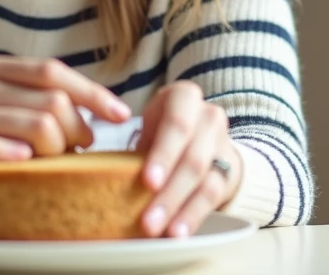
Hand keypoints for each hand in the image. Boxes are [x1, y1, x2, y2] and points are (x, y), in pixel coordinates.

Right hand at [0, 52, 130, 220]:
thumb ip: (17, 103)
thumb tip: (80, 120)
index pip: (51, 71)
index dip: (91, 91)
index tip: (120, 113)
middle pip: (48, 97)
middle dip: (77, 128)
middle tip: (81, 151)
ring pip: (28, 122)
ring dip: (54, 148)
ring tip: (56, 163)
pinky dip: (12, 155)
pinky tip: (24, 164)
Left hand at [134, 81, 241, 237]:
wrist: (204, 136)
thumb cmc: (163, 131)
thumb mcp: (150, 128)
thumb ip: (135, 150)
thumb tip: (99, 181)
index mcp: (184, 97)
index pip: (177, 125)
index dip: (164, 154)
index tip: (148, 182)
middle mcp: (208, 117)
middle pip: (192, 158)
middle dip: (169, 192)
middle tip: (148, 221)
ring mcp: (222, 144)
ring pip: (204, 180)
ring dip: (180, 209)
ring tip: (162, 232)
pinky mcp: (228, 171)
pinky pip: (213, 196)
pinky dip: (193, 216)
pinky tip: (179, 232)